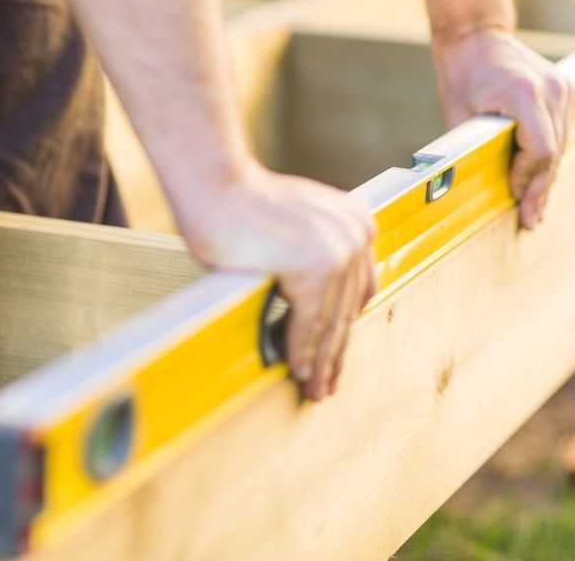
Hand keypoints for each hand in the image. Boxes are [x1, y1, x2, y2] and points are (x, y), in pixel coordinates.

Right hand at [179, 163, 377, 400]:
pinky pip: (308, 322)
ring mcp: (338, 251)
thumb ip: (316, 259)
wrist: (217, 187)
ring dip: (319, 361)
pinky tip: (296, 370)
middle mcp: (355, 236)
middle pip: (346, 310)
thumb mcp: (297, 229)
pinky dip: (300, 350)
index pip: (357, 291)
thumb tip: (318, 311)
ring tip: (313, 388)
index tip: (335, 354)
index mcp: (357, 224)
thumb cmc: (243, 206)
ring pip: (330, 322)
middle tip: (326, 383)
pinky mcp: (315, 267)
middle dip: (334, 353)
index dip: (345, 328)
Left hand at [431, 29, 574, 228]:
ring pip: (561, 145)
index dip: (527, 178)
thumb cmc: (462, 74)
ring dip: (548, 176)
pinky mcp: (566, 89)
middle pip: (553, 152)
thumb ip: (476, 148)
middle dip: (541, 188)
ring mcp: (563, 87)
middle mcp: (552, 89)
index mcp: (525, 94)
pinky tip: (541, 179)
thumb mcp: (459, 114)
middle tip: (532, 220)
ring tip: (537, 208)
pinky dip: (550, 156)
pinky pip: (561, 131)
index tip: (515, 198)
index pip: (539, 150)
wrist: (477, 35)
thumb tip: (479, 189)